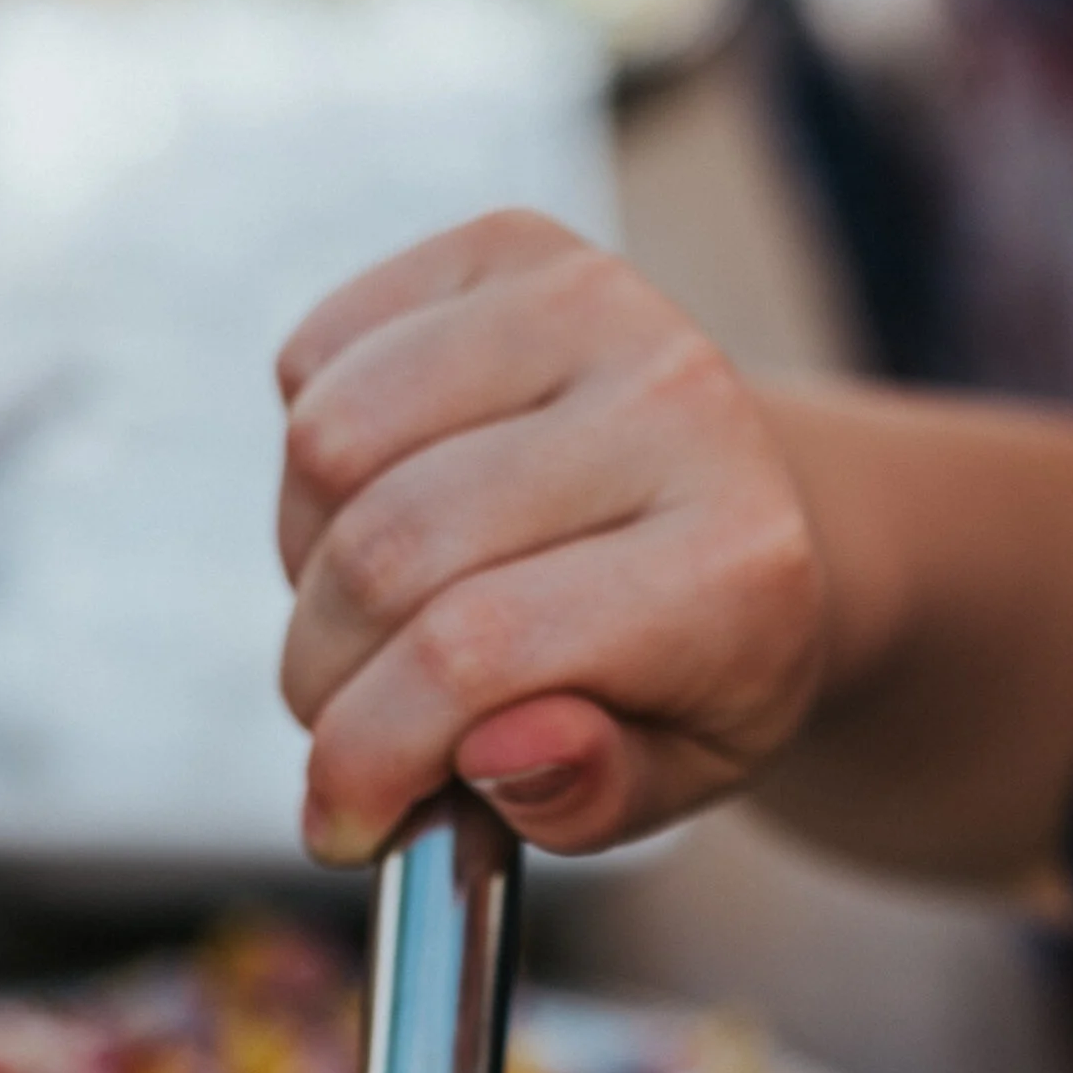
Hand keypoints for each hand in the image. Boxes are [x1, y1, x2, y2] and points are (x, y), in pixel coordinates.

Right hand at [275, 210, 826, 865]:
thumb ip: (592, 792)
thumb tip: (498, 752)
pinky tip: (381, 508)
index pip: (476, 651)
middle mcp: (679, 403)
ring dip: (307, 567)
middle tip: (344, 730)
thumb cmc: (705, 664)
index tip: (338, 824)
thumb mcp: (682, 774)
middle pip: (386, 552)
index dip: (367, 753)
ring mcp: (593, 302)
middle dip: (324, 676)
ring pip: (329, 448)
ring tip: (373, 618)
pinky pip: (316, 361)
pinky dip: (310, 466)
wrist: (766, 505)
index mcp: (737, 563)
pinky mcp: (510, 247)